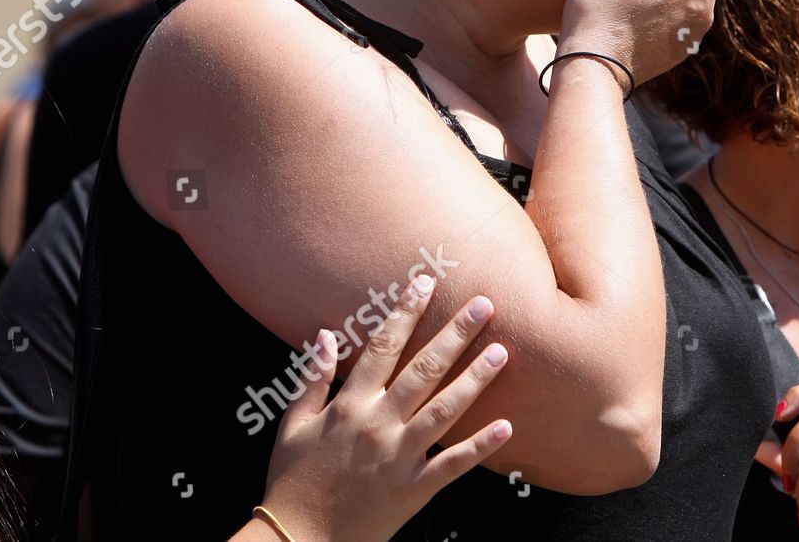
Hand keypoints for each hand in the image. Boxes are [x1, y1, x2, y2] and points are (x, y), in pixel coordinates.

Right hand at [255, 275, 512, 541]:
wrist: (298, 540)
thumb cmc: (293, 481)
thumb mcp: (291, 426)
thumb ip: (312, 379)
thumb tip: (323, 335)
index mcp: (349, 405)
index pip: (382, 347)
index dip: (405, 312)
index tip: (426, 282)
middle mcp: (377, 424)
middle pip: (423, 370)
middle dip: (455, 334)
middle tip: (485, 304)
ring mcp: (398, 456)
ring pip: (443, 410)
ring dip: (475, 380)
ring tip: (502, 351)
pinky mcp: (413, 488)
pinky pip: (452, 465)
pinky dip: (480, 447)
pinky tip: (507, 426)